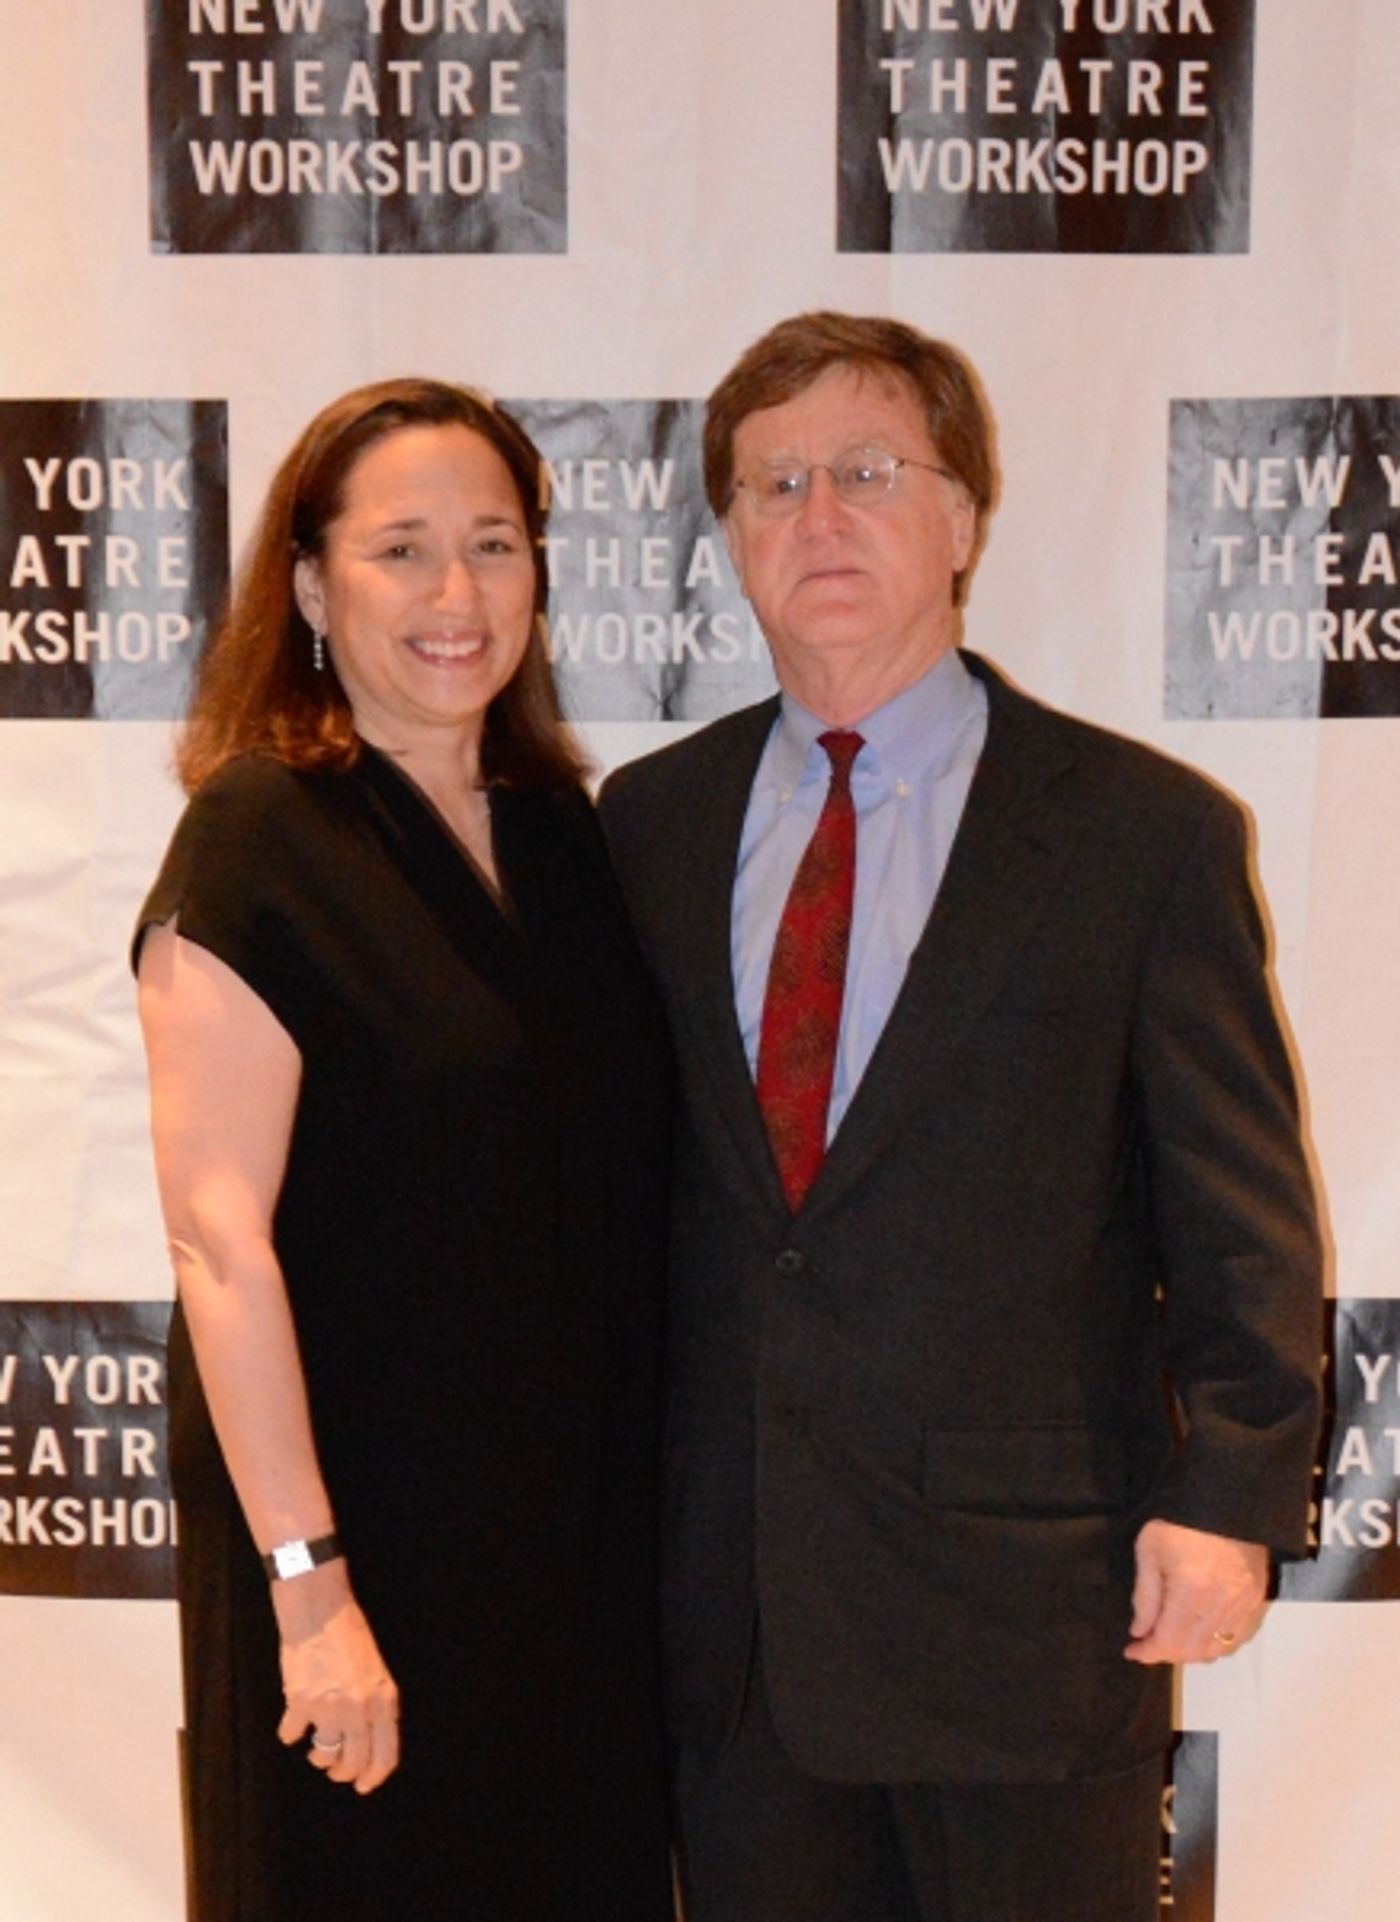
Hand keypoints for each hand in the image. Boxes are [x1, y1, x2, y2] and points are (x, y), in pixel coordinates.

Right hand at [273, 1561, 399, 1792]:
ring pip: (324, 1756)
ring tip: (317, 1749)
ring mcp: (328, 1707)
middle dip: (344, 1772)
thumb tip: (369, 1740)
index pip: (385, 1755)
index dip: (374, 1777)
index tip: (363, 1786)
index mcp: (384, 1699)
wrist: (319, 1610)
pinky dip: (291, 1733)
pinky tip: (292, 1725)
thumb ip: (376, 1704)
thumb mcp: (377, 1669)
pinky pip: (292, 1734)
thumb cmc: (350, 1634)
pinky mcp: (299, 1702)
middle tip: (336, 1770)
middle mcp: (359, 1708)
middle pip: (353, 1762)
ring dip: (320, 1757)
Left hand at [1124, 1518, 1267, 1665]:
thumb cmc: (1179, 1521)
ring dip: (1191, 1652)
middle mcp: (1221, 1604)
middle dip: (1166, 1652)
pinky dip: (1216, 1644)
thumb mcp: (1150, 1550)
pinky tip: (1200, 1633)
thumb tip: (1139, 1631)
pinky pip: (1237, 1637)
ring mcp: (1243, 1604)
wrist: (1226, 1498)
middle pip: (1193, 1651)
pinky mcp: (1257, 1598)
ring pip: (1216, 1649)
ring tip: (1172, 1637)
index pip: (1168, 1641)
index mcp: (1191, 1591)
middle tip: (1148, 1642)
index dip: (1147, 1652)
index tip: (1132, 1650)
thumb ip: (1145, 1596)